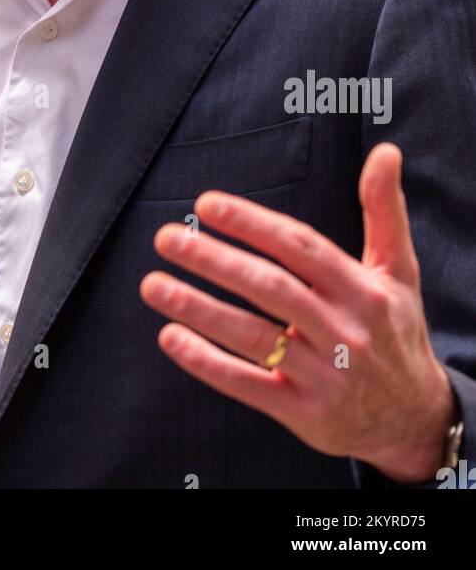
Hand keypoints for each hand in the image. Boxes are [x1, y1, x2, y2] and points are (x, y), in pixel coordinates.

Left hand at [139, 143, 455, 481]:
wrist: (416, 419)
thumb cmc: (395, 331)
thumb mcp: (400, 272)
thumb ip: (384, 210)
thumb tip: (386, 150)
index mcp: (363, 291)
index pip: (300, 248)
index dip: (252, 224)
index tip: (205, 204)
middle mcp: (344, 332)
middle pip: (270, 289)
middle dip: (215, 261)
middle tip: (165, 238)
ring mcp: (324, 376)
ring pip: (252, 337)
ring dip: (198, 309)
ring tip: (152, 285)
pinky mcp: (304, 414)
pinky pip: (248, 386)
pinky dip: (206, 363)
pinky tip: (170, 337)